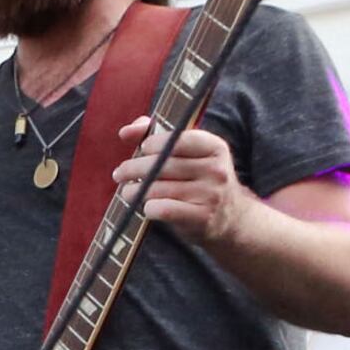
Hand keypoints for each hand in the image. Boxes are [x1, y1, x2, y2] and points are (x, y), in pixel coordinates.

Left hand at [117, 116, 251, 249]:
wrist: (230, 218)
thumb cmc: (198, 180)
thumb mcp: (189, 154)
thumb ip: (157, 135)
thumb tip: (125, 132)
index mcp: (215, 148)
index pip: (178, 139)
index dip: (154, 143)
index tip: (142, 149)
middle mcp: (216, 170)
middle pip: (163, 165)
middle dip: (134, 168)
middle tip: (119, 173)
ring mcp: (211, 194)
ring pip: (159, 188)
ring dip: (134, 190)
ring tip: (127, 191)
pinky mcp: (202, 217)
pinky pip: (165, 209)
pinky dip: (149, 208)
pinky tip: (146, 207)